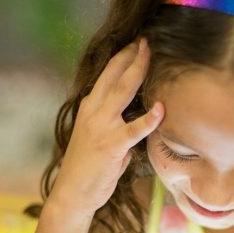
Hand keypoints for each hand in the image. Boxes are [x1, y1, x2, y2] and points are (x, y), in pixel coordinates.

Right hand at [47, 39, 163, 222]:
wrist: (73, 194)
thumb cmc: (90, 168)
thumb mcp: (101, 138)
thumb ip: (118, 125)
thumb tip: (139, 119)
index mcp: (90, 108)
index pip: (107, 75)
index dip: (122, 57)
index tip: (137, 42)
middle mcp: (93, 112)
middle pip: (114, 75)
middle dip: (131, 55)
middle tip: (146, 38)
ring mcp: (101, 127)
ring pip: (121, 92)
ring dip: (137, 71)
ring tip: (150, 54)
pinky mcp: (110, 146)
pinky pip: (132, 130)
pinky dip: (148, 119)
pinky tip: (160, 109)